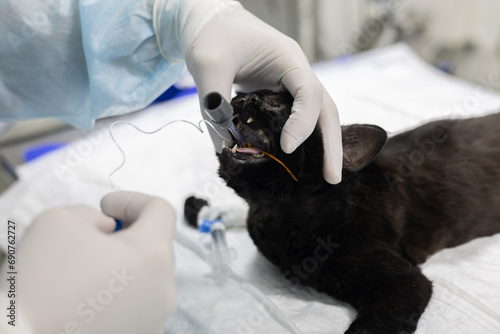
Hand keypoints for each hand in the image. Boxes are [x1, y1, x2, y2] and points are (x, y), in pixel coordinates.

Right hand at [0, 192, 175, 333]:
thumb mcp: (60, 220)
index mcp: (153, 256)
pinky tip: (88, 295)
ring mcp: (155, 317)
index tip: (106, 208)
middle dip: (126, 233)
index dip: (132, 200)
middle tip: (92, 237)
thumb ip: (93, 213)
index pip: (161, 210)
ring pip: (146, 275)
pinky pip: (137, 302)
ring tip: (86, 269)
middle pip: (155, 244)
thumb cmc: (42, 282)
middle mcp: (164, 289)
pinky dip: (118, 292)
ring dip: (122, 263)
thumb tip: (107, 227)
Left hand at [182, 1, 341, 182]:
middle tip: (332, 178)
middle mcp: (297, 72)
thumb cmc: (212, 36)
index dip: (302, 122)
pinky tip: (303, 162)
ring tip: (327, 177)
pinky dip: (305, 140)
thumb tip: (225, 147)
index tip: (286, 147)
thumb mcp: (207, 64)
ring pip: (318, 115)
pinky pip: (299, 119)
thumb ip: (213, 102)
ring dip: (325, 145)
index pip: (308, 93)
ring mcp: (292, 84)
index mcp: (288, 58)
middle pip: (326, 108)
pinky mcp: (280, 96)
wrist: (212, 23)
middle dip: (331, 143)